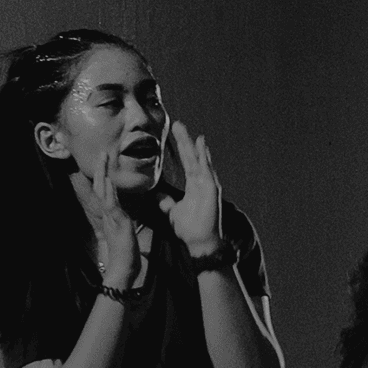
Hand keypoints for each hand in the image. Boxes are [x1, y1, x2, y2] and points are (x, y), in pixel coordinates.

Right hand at [69, 148, 149, 295]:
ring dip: (103, 173)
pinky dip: (110, 191)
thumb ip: (124, 221)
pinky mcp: (116, 223)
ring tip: (103, 157)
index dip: (104, 175)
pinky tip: (109, 180)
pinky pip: (111, 204)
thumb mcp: (126, 232)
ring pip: (103, 190)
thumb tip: (127, 215)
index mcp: (111, 215)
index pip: (105, 191)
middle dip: (101, 168)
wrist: (123, 269)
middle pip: (101, 186)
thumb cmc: (127, 254)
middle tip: (101, 151)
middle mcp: (108, 214)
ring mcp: (111, 217)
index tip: (105, 161)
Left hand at [156, 120, 223, 256]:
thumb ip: (165, 202)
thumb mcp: (172, 212)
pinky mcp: (212, 188)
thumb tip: (155, 194)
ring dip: (192, 144)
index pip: (186, 162)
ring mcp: (208, 184)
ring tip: (185, 128)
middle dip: (184, 141)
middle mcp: (202, 182)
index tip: (173, 135)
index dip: (180, 149)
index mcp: (194, 186)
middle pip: (191, 157)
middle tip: (177, 124)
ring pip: (198, 159)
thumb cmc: (189, 229)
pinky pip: (207, 168)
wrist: (199, 243)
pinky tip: (201, 143)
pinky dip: (204, 155)